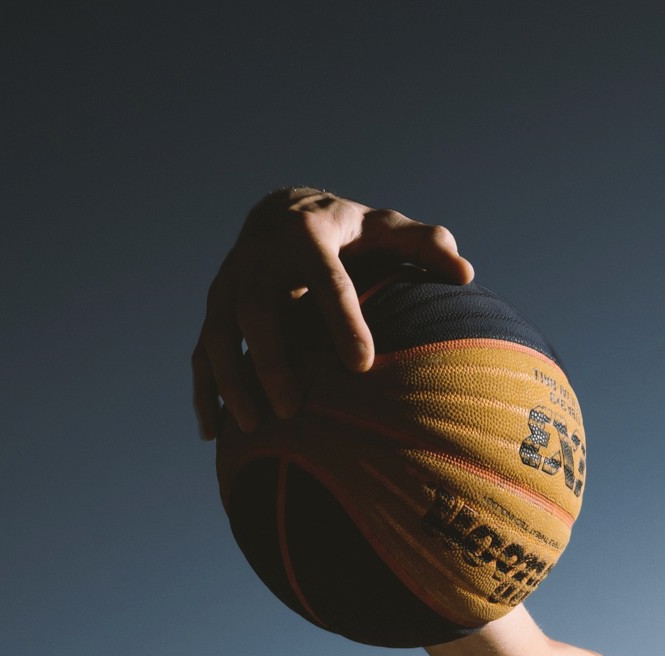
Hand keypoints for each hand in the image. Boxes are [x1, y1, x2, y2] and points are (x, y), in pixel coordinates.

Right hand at [191, 188, 473, 435]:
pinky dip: (204, 393)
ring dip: (231, 380)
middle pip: (256, 309)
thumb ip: (426, 245)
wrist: (283, 212)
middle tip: (292, 409)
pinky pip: (201, 354)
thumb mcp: (387, 229)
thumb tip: (463, 274)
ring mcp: (229, 285)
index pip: (326, 278)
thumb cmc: (351, 232)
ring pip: (219, 333)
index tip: (361, 366)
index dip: (342, 320)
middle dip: (271, 359)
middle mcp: (260, 257)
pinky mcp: (214, 311)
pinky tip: (214, 435)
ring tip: (252, 428)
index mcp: (309, 234)